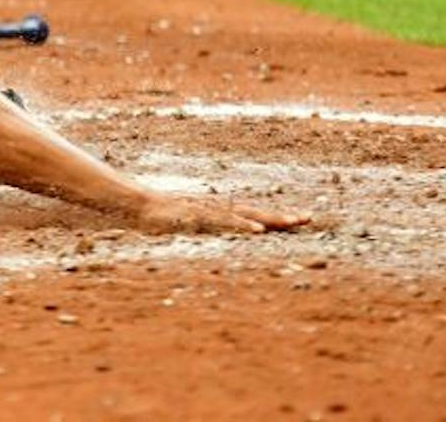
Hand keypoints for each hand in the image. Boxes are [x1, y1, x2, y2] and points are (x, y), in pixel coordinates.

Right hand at [135, 191, 310, 234]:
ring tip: (293, 221)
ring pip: (246, 215)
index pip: (253, 215)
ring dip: (270, 219)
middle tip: (308, 218)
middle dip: (282, 216)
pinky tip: (258, 230)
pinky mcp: (199, 216)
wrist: (137, 206)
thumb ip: (201, 230)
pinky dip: (242, 225)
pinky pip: (225, 222)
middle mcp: (218, 209)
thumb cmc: (161, 218)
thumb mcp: (186, 227)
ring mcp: (209, 211)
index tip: (300, 220)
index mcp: (218, 213)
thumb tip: (214, 239)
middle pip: (256, 212)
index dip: (276, 218)